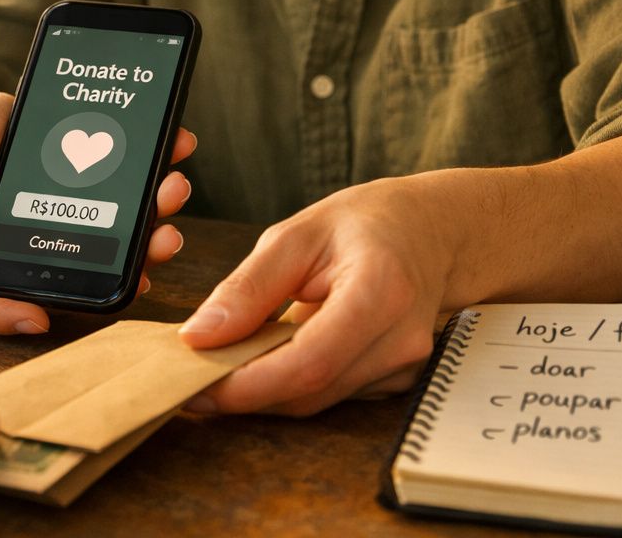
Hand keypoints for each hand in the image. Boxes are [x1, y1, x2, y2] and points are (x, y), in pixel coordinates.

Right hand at [0, 92, 197, 334]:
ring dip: (148, 227)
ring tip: (171, 193)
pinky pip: (121, 211)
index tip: (37, 317)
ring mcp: (57, 234)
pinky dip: (151, 187)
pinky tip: (173, 156)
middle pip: (58, 280)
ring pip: (105, 249)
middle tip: (155, 242)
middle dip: (116, 268)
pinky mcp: (86, 209)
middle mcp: (16, 252)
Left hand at [177, 180, 454, 415]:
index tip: (196, 386)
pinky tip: (265, 357)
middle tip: (189, 376)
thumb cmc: (368, 222)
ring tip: (218, 362)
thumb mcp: (297, 234)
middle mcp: (400, 339)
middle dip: (244, 392)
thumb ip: (248, 287)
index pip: (309, 361)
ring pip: (317, 399)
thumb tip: (200, 336)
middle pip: (310, 391)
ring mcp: (404, 366)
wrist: (432, 232)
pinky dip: (290, 381)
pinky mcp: (396, 380)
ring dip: (264, 389)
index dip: (248, 385)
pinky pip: (330, 392)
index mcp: (380, 292)